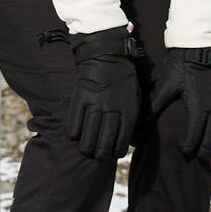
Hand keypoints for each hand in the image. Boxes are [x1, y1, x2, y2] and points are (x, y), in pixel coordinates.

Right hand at [65, 26, 140, 160]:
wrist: (106, 54)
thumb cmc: (124, 77)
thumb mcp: (136, 95)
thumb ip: (134, 115)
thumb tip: (132, 136)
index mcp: (128, 108)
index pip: (122, 137)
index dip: (117, 149)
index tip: (113, 154)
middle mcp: (111, 107)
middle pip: (104, 137)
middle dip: (101, 152)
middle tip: (98, 157)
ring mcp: (95, 102)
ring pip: (89, 131)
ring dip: (86, 146)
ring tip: (85, 151)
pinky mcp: (80, 96)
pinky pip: (75, 118)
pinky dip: (74, 130)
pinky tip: (74, 136)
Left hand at [151, 45, 210, 158]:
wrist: (197, 50)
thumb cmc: (180, 67)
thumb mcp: (166, 85)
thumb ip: (156, 103)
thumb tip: (142, 119)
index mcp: (197, 103)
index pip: (194, 128)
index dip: (189, 142)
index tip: (183, 152)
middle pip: (209, 132)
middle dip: (203, 146)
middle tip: (196, 158)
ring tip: (205, 152)